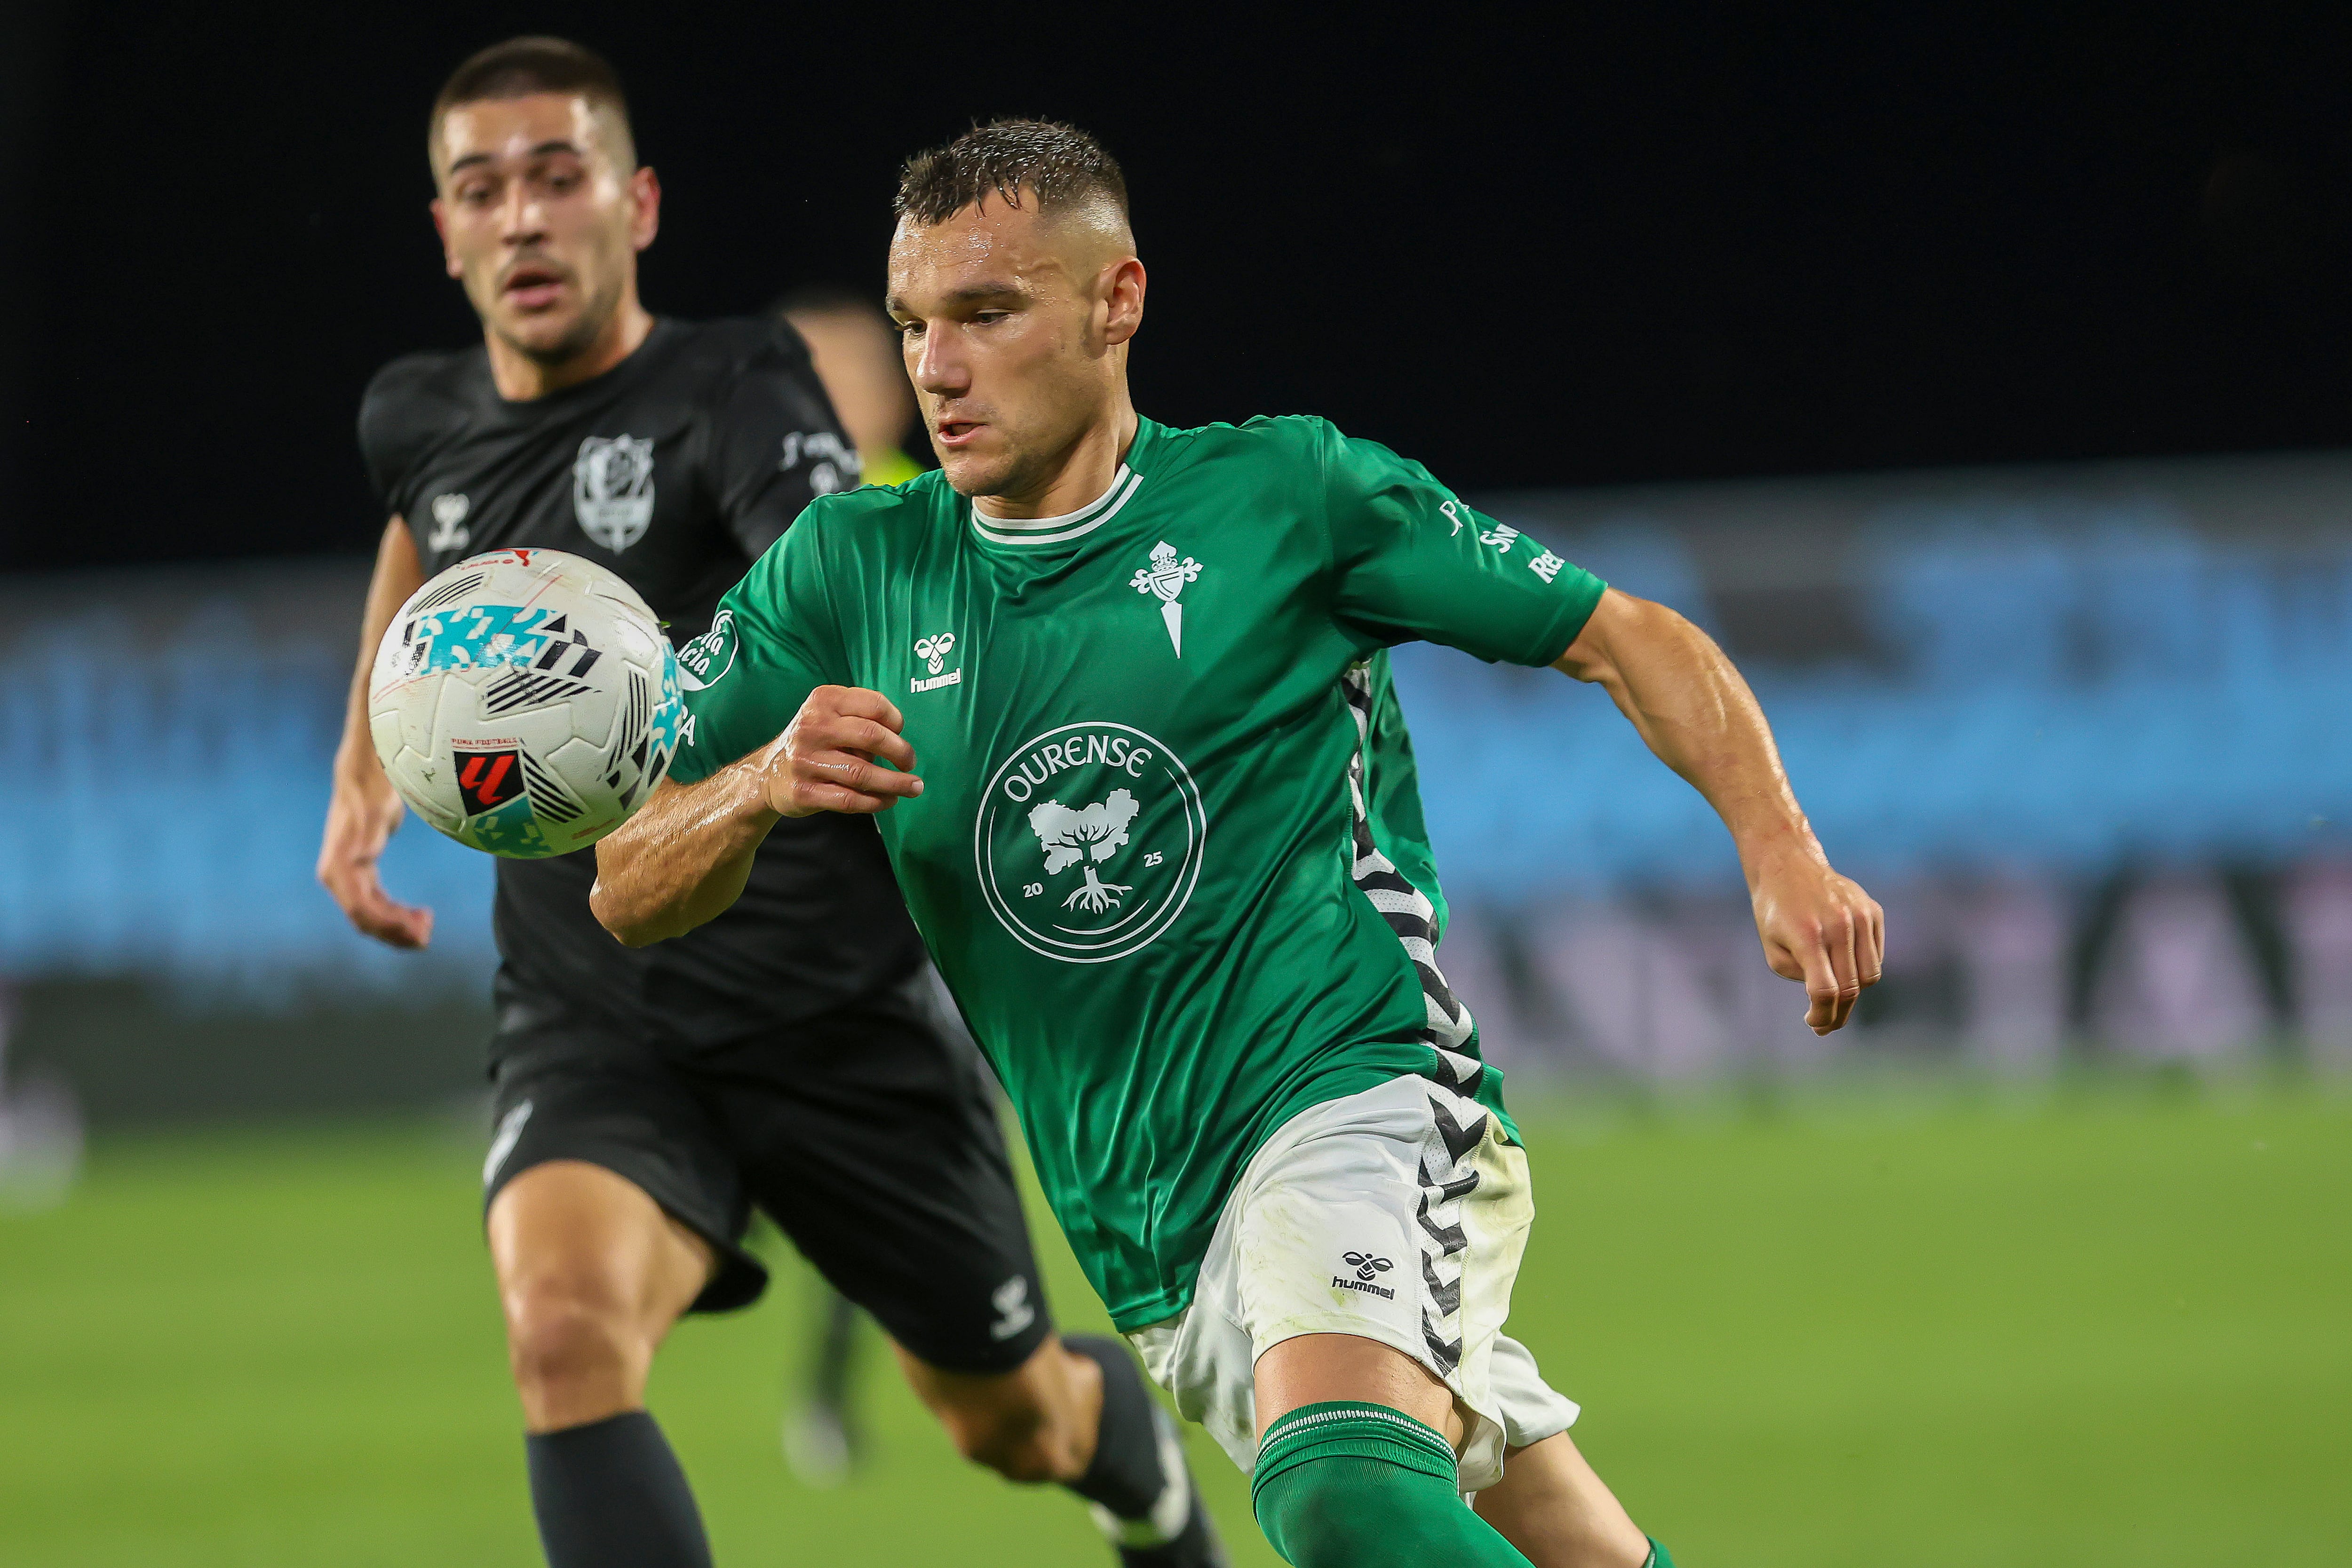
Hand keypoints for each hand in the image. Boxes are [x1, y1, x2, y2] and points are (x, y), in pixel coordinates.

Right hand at [317, 753, 433, 948]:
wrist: (365, 777)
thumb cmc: (372, 792)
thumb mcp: (374, 811)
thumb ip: (368, 834)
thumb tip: (363, 855)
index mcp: (338, 868)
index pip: (361, 909)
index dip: (388, 925)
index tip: (417, 932)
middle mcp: (338, 878)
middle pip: (365, 919)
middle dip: (395, 932)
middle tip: (427, 937)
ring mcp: (348, 878)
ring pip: (371, 915)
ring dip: (397, 926)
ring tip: (427, 927)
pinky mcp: (361, 875)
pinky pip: (376, 904)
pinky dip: (396, 913)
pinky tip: (418, 915)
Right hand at [759, 685, 924, 816]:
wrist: (768, 773)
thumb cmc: (815, 742)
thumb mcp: (830, 716)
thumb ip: (861, 720)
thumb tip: (900, 745)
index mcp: (823, 701)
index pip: (873, 704)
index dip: (895, 719)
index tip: (900, 732)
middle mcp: (813, 727)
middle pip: (871, 736)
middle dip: (901, 752)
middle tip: (910, 763)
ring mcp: (806, 761)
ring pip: (862, 773)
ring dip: (895, 783)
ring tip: (913, 787)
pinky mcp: (804, 791)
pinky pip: (849, 799)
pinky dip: (875, 802)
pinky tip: (888, 800)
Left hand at [1749, 848, 1883, 1033]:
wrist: (1790, 865)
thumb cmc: (1775, 911)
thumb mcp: (1772, 948)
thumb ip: (1798, 976)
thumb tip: (1827, 997)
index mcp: (1807, 935)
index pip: (1825, 990)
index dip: (1823, 1016)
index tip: (1816, 1025)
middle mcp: (1838, 925)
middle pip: (1851, 988)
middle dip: (1839, 1014)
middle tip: (1827, 1025)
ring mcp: (1860, 916)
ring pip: (1870, 975)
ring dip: (1854, 992)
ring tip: (1835, 995)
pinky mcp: (1873, 911)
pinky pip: (1876, 955)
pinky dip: (1863, 968)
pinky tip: (1843, 966)